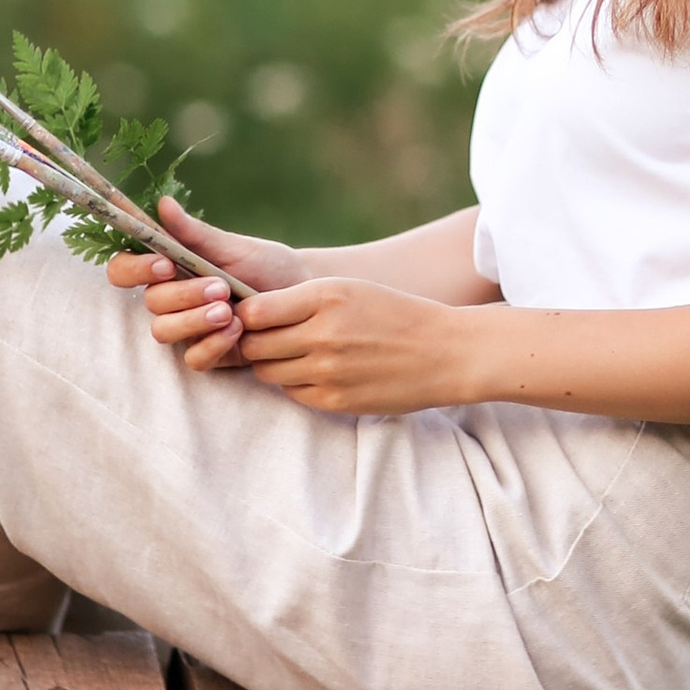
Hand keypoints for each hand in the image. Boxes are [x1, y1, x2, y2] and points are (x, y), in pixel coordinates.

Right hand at [106, 196, 298, 373]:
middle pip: (150, 302)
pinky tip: (237, 330)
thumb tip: (163, 203)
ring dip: (193, 321)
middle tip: (220, 287)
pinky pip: (193, 358)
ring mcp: (187, 328)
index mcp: (169, 267)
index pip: (124, 270)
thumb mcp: (234, 247)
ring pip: (164, 331)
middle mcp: (172, 299)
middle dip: (182, 294)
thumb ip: (196, 233)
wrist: (303, 293)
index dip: (134, 269)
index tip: (165, 264)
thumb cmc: (265, 265)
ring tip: (229, 311)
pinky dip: (212, 345)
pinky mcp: (207, 353)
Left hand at [232, 272, 473, 414]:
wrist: (442, 353)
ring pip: (268, 372)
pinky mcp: (335, 400)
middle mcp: (323, 333)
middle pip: (255, 345)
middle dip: (254, 342)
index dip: (246, 315)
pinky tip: (316, 371)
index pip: (254, 311)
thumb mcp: (348, 289)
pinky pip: (292, 393)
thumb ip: (299, 299)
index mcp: (325, 296)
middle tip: (268, 338)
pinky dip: (295, 383)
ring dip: (273, 364)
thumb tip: (248, 313)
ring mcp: (328, 371)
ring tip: (294, 354)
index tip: (253, 316)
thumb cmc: (392, 313)